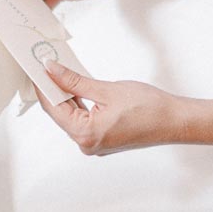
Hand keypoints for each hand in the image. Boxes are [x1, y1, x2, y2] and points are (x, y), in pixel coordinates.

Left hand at [38, 61, 180, 154]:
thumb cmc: (149, 108)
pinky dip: (78, 104)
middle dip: (53, 90)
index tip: (37, 68)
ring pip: (71, 116)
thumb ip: (75, 81)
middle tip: (47, 67)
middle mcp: (86, 144)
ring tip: (59, 74)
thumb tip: (53, 71)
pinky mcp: (102, 140)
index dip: (43, 86)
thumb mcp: (107, 89)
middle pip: (60, 113)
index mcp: (85, 134)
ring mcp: (94, 144)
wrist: (176, 121)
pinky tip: (75, 89)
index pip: (53, 108)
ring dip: (66, 96)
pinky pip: (83, 120)